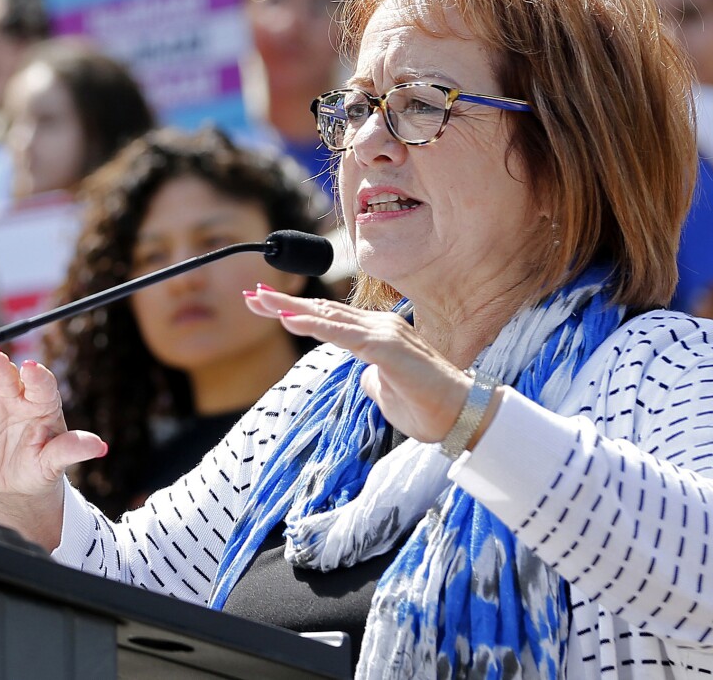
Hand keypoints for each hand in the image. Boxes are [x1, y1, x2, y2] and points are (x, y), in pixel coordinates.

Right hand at [0, 346, 106, 501]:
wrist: (17, 484)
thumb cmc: (42, 466)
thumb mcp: (57, 461)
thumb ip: (73, 449)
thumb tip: (99, 446)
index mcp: (41, 404)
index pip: (41, 385)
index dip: (37, 376)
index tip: (31, 368)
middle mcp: (14, 399)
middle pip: (6, 379)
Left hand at [244, 285, 473, 442]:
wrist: (461, 418)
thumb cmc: (427, 408)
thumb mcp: (387, 394)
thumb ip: (372, 380)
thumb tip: (364, 379)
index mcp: (378, 335)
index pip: (331, 318)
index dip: (299, 310)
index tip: (267, 304)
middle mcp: (379, 326)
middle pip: (324, 310)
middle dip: (284, 302)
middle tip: (251, 294)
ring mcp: (383, 334)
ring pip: (328, 316)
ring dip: (291, 308)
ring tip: (260, 300)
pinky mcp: (386, 347)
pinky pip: (342, 334)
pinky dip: (314, 324)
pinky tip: (290, 319)